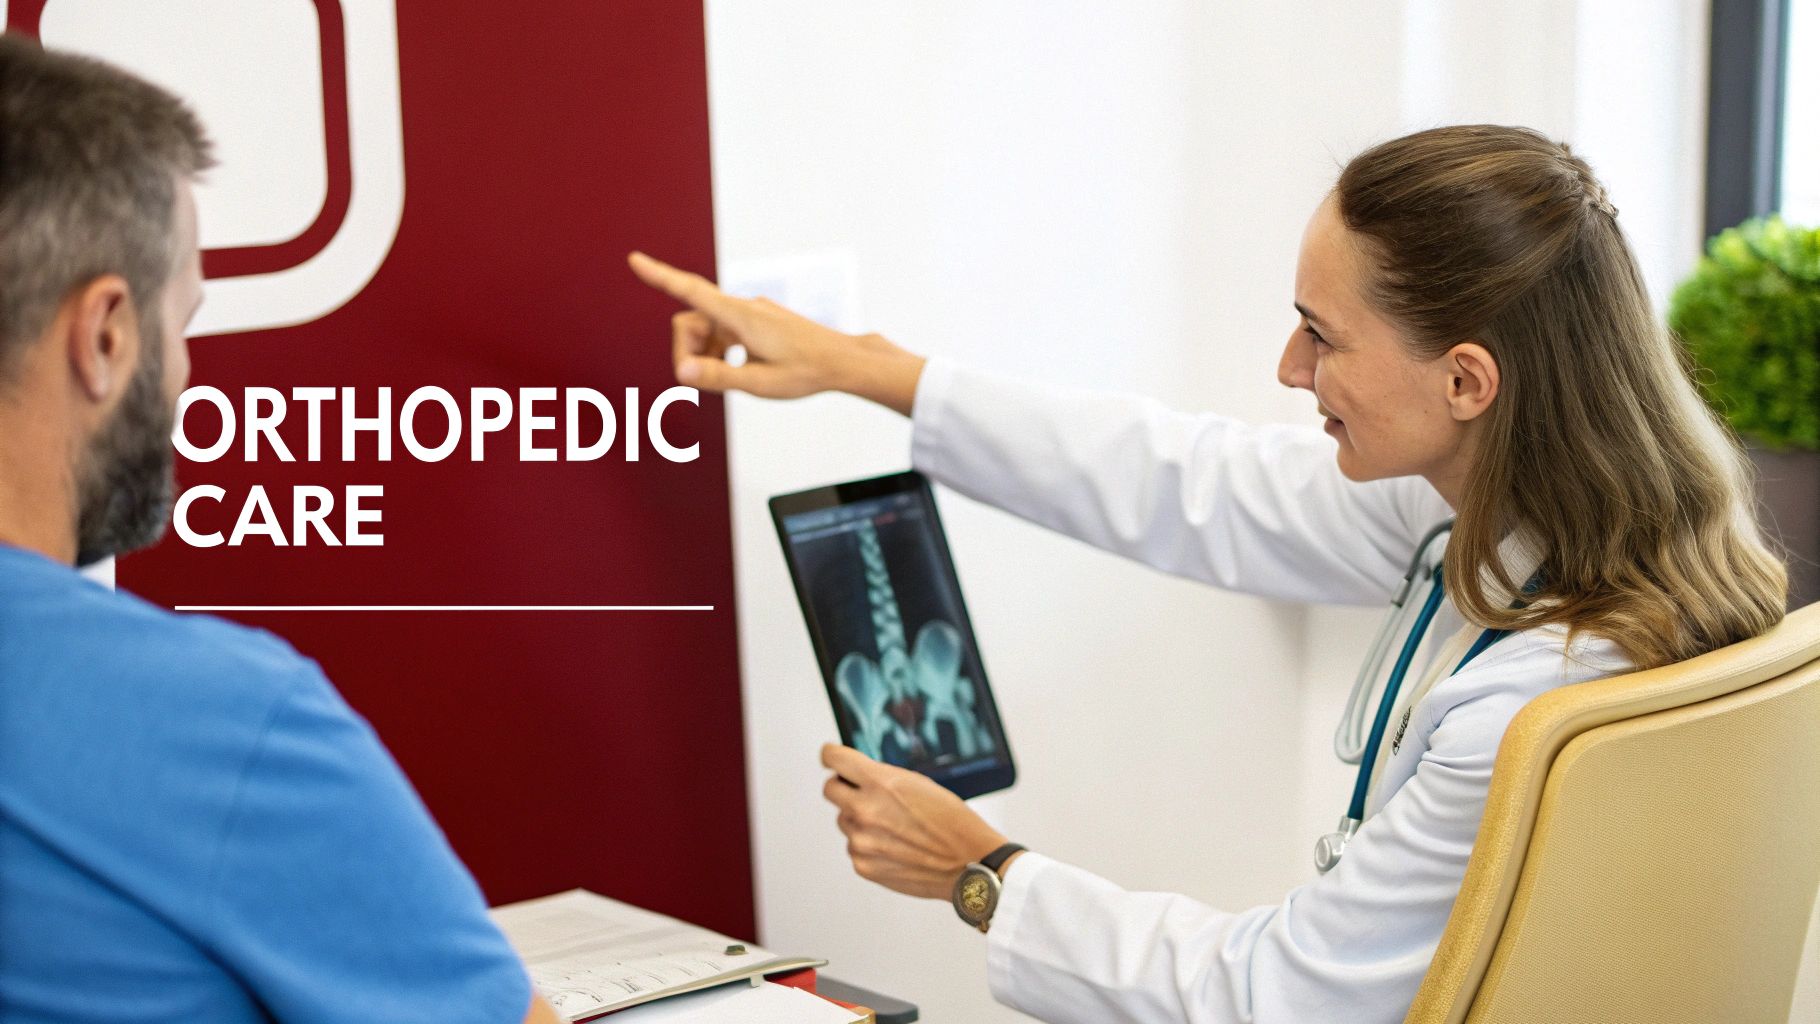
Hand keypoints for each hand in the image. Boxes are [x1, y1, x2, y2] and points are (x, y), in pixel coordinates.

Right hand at [626, 252, 925, 414]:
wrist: (844, 361)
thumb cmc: (806, 372)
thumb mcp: (758, 382)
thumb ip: (716, 376)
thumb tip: (680, 371)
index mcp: (740, 317)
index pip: (691, 291)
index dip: (660, 276)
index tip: (635, 259)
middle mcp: (743, 307)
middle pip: (692, 320)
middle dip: (687, 349)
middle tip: (699, 382)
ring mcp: (752, 312)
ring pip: (708, 327)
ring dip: (705, 352)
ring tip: (730, 379)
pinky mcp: (759, 320)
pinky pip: (725, 330)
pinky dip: (721, 349)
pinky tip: (740, 369)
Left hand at [820, 743, 1006, 898]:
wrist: (968, 863)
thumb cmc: (951, 822)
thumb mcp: (919, 784)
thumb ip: (882, 778)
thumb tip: (855, 777)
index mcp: (881, 783)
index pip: (834, 759)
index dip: (831, 756)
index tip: (830, 757)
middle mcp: (865, 810)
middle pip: (830, 789)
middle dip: (843, 787)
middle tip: (860, 792)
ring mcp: (861, 840)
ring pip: (844, 820)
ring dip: (859, 819)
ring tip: (893, 827)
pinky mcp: (863, 865)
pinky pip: (854, 847)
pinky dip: (868, 845)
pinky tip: (895, 847)